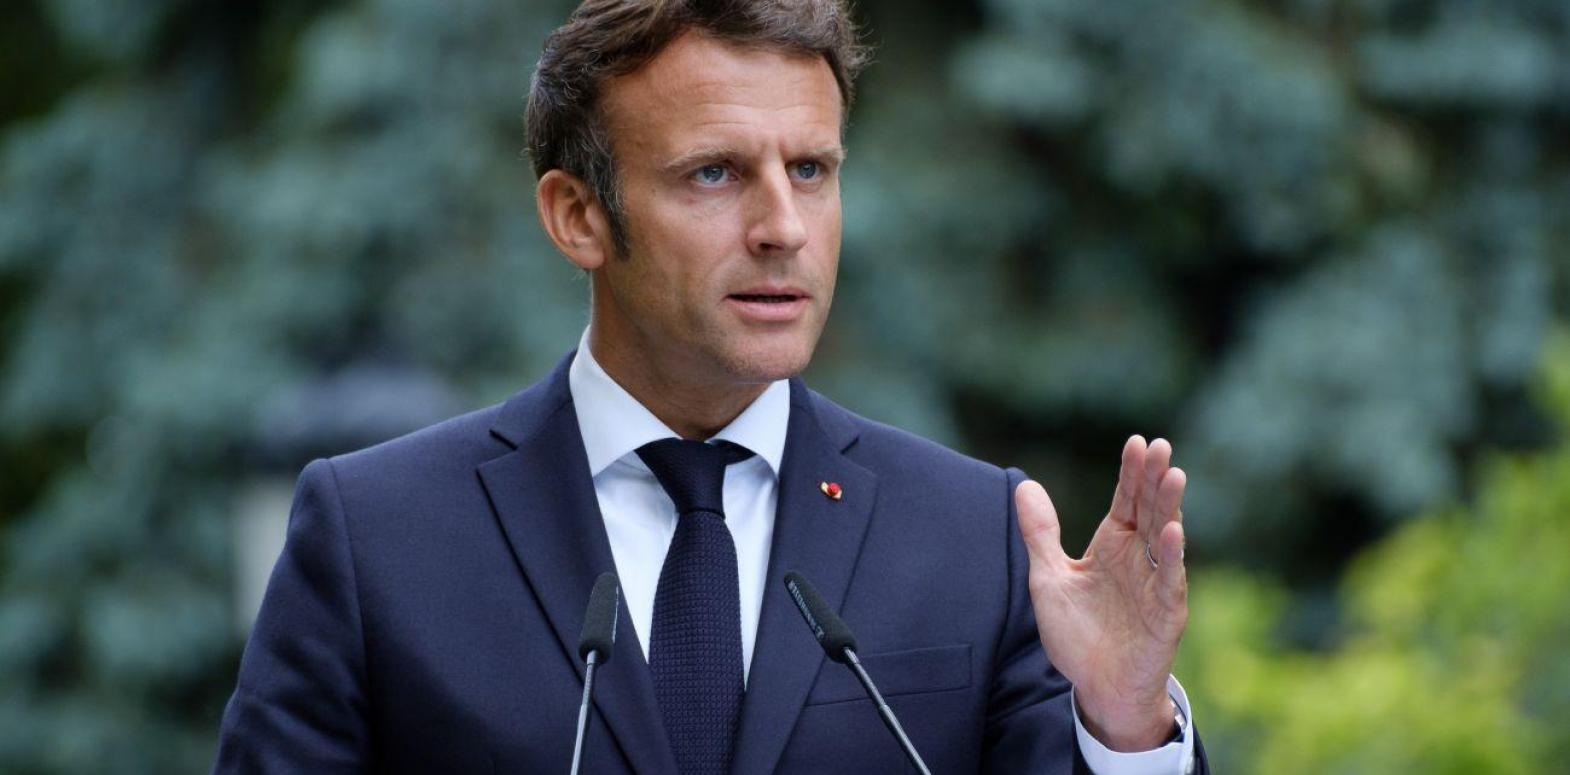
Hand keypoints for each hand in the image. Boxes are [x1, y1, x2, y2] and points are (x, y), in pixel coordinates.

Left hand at [1015, 435, 1187, 750]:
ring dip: (1170, 506)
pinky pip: (1170, 581)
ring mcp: (1156, 584)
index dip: (1131, 472)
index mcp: (1114, 545)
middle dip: (1154, 478)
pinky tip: (1175, 530)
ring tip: (1173, 474)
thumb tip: (1024, 485)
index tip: (1135, 441)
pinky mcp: (1166, 613)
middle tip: (1160, 446)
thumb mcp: (1049, 578)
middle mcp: (1140, 558)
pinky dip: (1173, 556)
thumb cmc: (1078, 633)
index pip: (1126, 500)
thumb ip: (1040, 535)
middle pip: (1149, 509)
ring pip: (1166, 537)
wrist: (1097, 687)